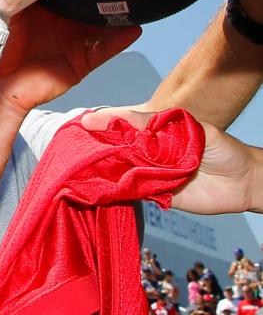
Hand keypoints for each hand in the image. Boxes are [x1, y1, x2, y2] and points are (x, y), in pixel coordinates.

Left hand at [0, 5, 140, 116]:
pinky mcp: (81, 62)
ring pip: (101, 24)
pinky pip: (103, 50)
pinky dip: (119, 40)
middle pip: (87, 3)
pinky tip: (133, 28)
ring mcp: (74, 41)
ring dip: (116, 12)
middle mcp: (62, 22)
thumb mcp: (7, 13)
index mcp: (43, 8)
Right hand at [82, 109, 260, 214]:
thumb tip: (120, 121)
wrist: (243, 182)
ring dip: (99, 168)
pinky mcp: (151, 193)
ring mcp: (146, 171)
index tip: (84, 123)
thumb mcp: (188, 126)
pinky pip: (127, 191)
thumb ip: (153, 123)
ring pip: (116, 168)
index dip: (101, 122)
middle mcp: (144, 149)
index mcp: (151, 129)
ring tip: (78, 167)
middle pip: (112, 146)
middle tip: (73, 147)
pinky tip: (96, 186)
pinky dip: (113, 189)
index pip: (119, 123)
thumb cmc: (219, 147)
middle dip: (93, 146)